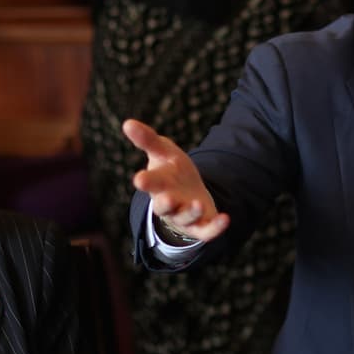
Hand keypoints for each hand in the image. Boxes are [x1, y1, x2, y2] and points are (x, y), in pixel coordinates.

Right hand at [122, 118, 229, 241]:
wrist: (188, 194)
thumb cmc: (172, 171)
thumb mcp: (163, 151)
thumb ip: (147, 139)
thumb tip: (127, 123)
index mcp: (158, 183)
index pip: (150, 181)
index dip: (146, 181)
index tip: (139, 178)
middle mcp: (168, 202)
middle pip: (163, 206)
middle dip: (165, 203)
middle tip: (168, 199)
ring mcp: (183, 216)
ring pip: (185, 218)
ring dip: (191, 212)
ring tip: (197, 204)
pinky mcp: (200, 226)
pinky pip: (206, 231)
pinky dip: (215, 227)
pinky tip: (225, 218)